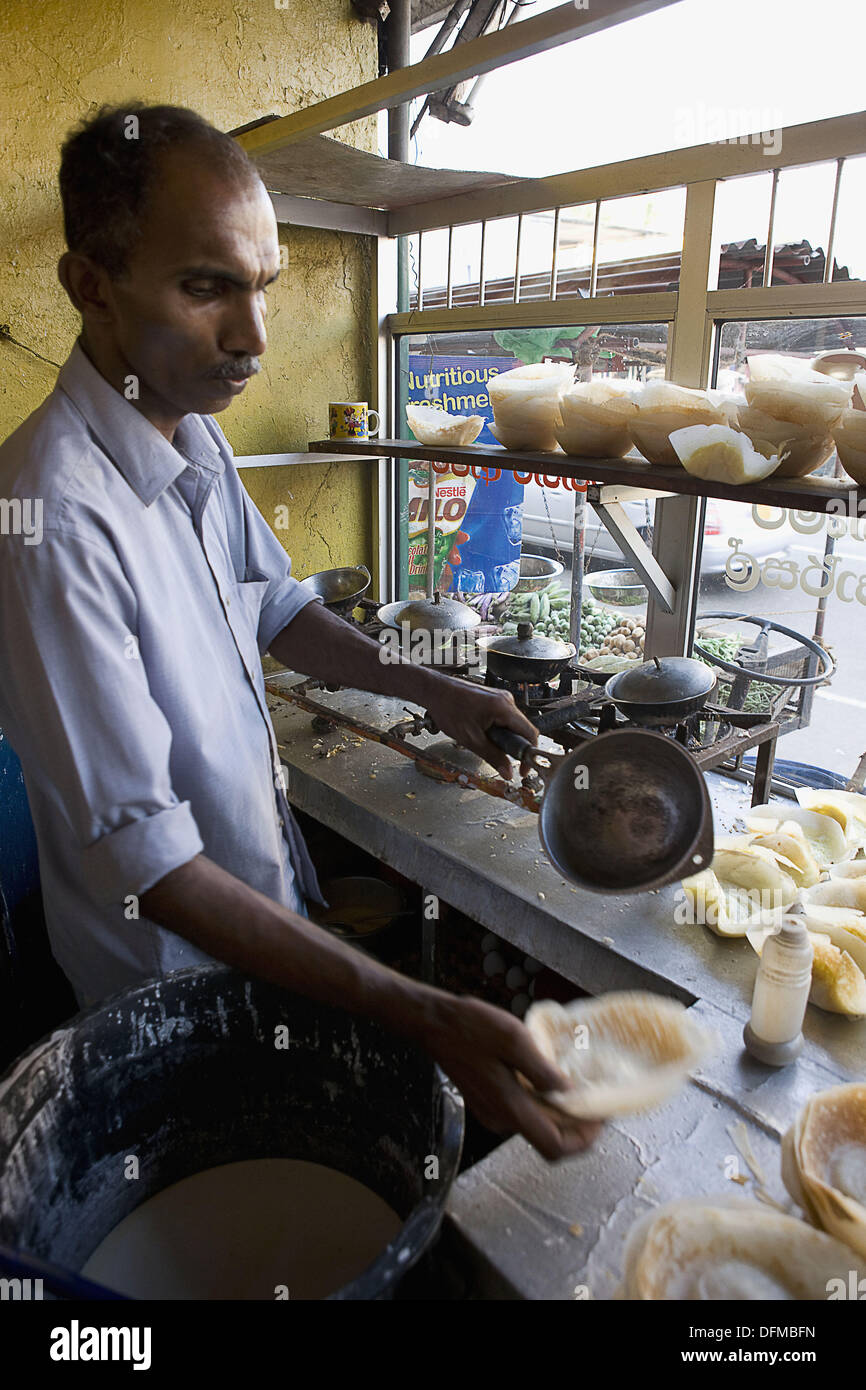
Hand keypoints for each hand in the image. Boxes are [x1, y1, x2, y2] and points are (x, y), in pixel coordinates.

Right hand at [420, 993, 601, 1160]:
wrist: (434, 1024)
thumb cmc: (469, 1028)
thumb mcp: (513, 1039)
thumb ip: (542, 1070)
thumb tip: (568, 1091)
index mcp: (510, 1107)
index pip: (555, 1147)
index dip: (583, 1139)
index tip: (599, 1118)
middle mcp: (501, 1118)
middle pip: (548, 1139)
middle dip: (576, 1125)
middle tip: (594, 1100)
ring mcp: (492, 1112)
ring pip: (536, 1124)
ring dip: (559, 1112)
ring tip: (574, 1084)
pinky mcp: (487, 1102)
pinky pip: (522, 1112)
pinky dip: (541, 1102)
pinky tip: (546, 1077)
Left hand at [422, 674, 538, 780]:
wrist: (435, 691)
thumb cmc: (448, 708)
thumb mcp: (471, 739)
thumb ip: (493, 757)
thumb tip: (507, 772)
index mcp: (503, 708)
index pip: (530, 733)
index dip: (529, 754)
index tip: (523, 768)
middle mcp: (506, 700)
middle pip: (523, 729)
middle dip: (514, 746)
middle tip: (501, 757)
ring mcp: (501, 697)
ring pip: (513, 724)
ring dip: (505, 737)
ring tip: (485, 740)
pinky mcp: (495, 699)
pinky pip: (505, 718)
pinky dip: (498, 729)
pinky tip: (483, 731)